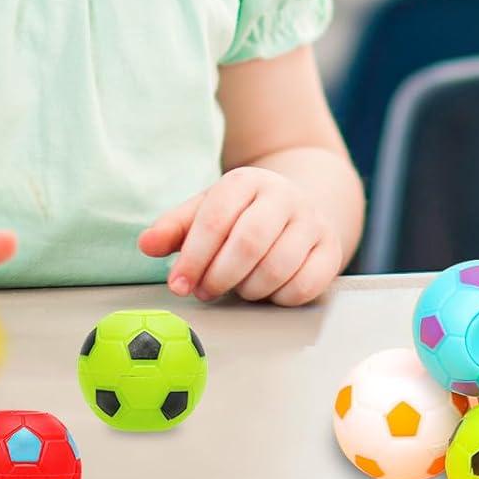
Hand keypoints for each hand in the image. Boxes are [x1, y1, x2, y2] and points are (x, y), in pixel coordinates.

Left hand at [138, 166, 341, 306]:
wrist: (299, 207)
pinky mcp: (331, 250)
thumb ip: (174, 228)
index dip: (193, 256)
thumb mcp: (206, 212)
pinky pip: (305, 285)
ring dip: (248, 289)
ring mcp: (312, 222)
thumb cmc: (241, 216)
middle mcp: (284, 196)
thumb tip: (146, 244)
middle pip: (249, 243)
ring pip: (278, 267)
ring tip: (237, 287)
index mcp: (247, 181)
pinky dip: (280, 297)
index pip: (216, 218)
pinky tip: (268, 290)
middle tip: (205, 291)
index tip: (177, 284)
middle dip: (219, 276)